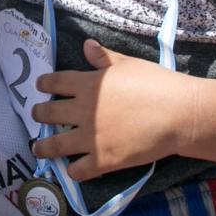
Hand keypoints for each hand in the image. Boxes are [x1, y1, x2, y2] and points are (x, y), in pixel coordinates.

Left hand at [29, 40, 186, 180]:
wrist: (178, 114)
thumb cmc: (156, 84)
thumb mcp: (128, 64)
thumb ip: (104, 58)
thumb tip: (86, 45)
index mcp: (88, 85)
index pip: (55, 82)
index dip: (44, 83)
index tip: (40, 86)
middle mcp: (83, 111)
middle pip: (48, 113)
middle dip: (39, 114)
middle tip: (36, 115)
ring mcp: (91, 138)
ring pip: (55, 145)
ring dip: (43, 147)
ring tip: (38, 148)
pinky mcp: (103, 160)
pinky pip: (78, 170)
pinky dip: (73, 171)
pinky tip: (72, 169)